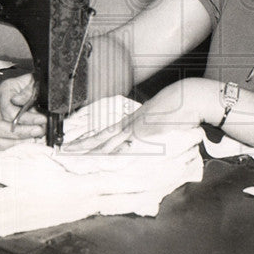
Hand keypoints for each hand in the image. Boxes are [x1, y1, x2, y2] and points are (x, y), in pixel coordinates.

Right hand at [0, 73, 45, 149]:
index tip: (42, 120)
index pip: (8, 111)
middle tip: (39, 130)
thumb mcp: (36, 82)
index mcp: (5, 90)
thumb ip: (27, 91)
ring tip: (33, 137)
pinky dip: (12, 146)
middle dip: (22, 132)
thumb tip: (16, 101)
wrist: (39, 89)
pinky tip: (26, 141)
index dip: (27, 118)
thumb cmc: (36, 85)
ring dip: (17, 142)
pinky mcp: (0, 131)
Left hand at [63, 81, 201, 154]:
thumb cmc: (180, 111)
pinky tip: (94, 155)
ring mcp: (133, 125)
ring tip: (71, 152)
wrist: (187, 99)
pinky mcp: (138, 129)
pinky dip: (106, 150)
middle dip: (83, 143)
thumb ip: (157, 132)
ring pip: (104, 138)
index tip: (83, 144)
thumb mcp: (165, 124)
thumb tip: (155, 138)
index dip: (95, 139)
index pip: (109, 132)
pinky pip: (119, 142)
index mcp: (134, 121)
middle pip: (101, 135)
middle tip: (66, 149)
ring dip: (87, 147)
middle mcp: (130, 122)